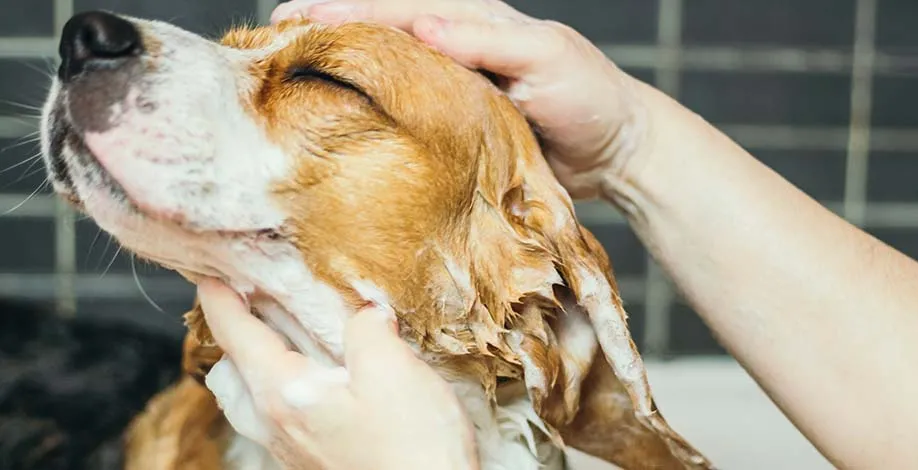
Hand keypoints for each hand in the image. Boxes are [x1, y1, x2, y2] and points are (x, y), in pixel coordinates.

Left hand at [198, 279, 479, 469]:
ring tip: (286, 344)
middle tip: (254, 305)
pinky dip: (284, 392)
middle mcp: (278, 426)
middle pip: (229, 376)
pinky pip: (280, 422)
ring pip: (250, 404)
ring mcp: (295, 450)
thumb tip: (365, 313)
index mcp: (284, 394)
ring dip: (256, 368)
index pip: (236, 336)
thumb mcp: (393, 370)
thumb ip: (368, 329)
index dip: (219, 300)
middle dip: (234, 337)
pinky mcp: (317, 463)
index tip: (211, 275)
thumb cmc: (411, 449)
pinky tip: (324, 384)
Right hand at [271, 0, 659, 199]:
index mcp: (475, 23)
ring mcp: (454, 89)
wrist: (618, 152)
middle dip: (330, 27)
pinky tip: (341, 115)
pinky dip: (372, 107)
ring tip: (290, 67)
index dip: (348, 10)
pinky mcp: (457, 128)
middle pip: (383, 30)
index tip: (297, 16)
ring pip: (389, 69)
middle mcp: (457, 50)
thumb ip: (488, 41)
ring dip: (342, 64)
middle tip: (274, 32)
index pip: (400, 7)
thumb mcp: (547, 59)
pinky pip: (407, 111)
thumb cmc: (590, 97)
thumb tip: (422, 24)